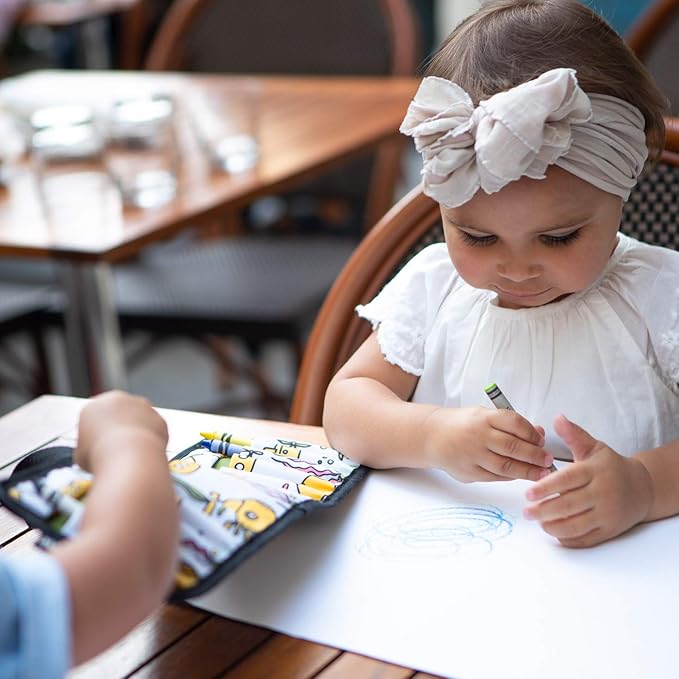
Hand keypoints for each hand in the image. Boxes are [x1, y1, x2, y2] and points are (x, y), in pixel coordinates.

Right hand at [75, 390, 167, 470]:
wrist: (129, 458)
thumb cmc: (103, 457)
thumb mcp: (81, 455)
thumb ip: (87, 447)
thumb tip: (91, 456)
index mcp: (94, 406)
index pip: (94, 416)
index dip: (96, 433)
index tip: (97, 445)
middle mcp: (119, 400)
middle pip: (117, 413)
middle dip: (117, 428)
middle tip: (115, 448)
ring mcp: (142, 407)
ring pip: (137, 419)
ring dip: (135, 432)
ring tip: (130, 453)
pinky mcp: (158, 418)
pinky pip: (153, 429)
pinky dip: (150, 440)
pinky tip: (144, 453)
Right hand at [424, 406, 551, 482]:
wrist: (432, 436)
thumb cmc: (462, 425)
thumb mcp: (484, 415)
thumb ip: (510, 424)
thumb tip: (538, 433)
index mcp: (483, 418)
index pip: (514, 423)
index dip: (532, 433)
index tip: (541, 440)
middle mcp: (478, 436)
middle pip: (513, 446)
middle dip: (535, 455)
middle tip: (547, 459)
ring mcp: (472, 455)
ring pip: (506, 465)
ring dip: (527, 470)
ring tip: (541, 472)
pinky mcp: (469, 472)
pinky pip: (495, 476)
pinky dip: (511, 476)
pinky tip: (520, 475)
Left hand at [524, 414, 653, 546]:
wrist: (642, 489)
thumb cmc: (611, 467)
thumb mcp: (594, 447)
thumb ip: (574, 435)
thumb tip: (557, 418)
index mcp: (595, 472)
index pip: (567, 480)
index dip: (546, 488)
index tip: (528, 493)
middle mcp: (602, 494)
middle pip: (569, 505)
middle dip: (544, 510)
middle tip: (526, 511)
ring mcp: (607, 514)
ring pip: (576, 525)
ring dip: (553, 525)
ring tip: (537, 520)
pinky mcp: (609, 531)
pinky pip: (585, 539)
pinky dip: (567, 537)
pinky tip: (553, 530)